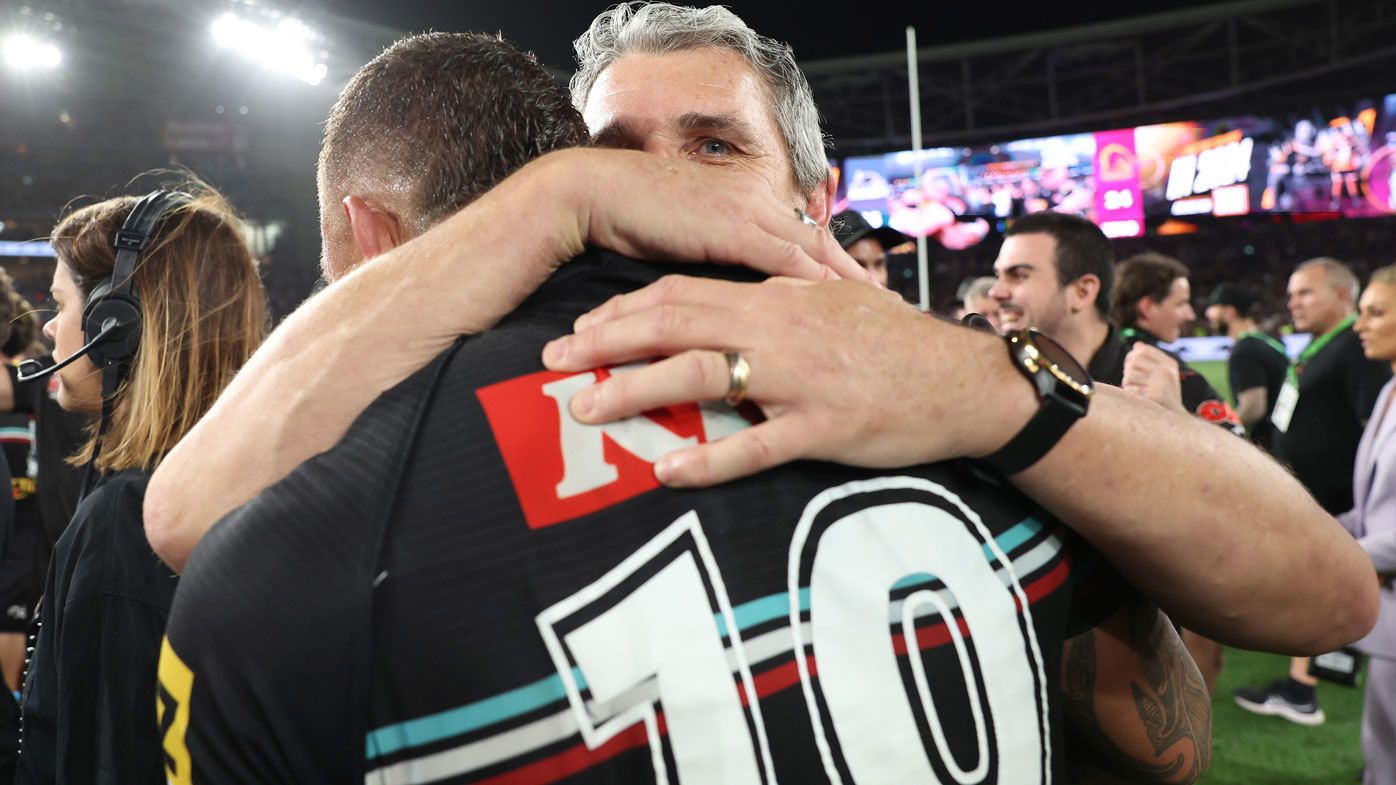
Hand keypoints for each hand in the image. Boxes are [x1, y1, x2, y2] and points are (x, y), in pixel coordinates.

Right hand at [532, 148, 872, 283]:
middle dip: (854, 272)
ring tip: (879, 307)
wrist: (593, 193)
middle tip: (890, 301)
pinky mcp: (731, 225)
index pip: (800, 235)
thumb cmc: (627, 218)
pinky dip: (816, 281)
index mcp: (744, 201)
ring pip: (812, 248)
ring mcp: (745, 209)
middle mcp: (753, 200)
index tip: (862, 290)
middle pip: (818, 240)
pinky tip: (840, 302)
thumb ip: (711, 261)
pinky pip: (785, 257)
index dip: (833, 264)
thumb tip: (732, 294)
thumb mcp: (681, 239)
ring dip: (847, 279)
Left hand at [541, 275, 1032, 486]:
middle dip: (604, 343)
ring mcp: (799, 378)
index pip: (683, 293)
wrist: (963, 381)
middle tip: (549, 363)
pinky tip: (668, 473)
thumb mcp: (829, 306)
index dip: (624, 310)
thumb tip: (723, 308)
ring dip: (633, 391)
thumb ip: (774, 303)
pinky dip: (709, 460)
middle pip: (673, 326)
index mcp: (775, 298)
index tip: (579, 329)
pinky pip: (757, 446)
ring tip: (583, 409)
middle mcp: (778, 329)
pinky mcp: (823, 426)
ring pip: (699, 377)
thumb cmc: (894, 345)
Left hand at [1122, 343, 1184, 411]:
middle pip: (1134, 361)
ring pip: (1129, 375)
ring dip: (1127, 382)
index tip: (1130, 364)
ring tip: (1134, 387)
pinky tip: (1135, 396)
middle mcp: (1166, 372)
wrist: (1176, 418)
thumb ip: (1152, 359)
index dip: (1132, 355)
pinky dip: (1128, 392)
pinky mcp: (1151, 397)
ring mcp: (1159, 384)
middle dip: (1128, 369)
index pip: (1143, 350)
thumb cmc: (1167, 394)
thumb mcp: (1166, 374)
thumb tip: (1137, 345)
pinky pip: (1130, 389)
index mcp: (1170, 364)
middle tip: (1130, 378)